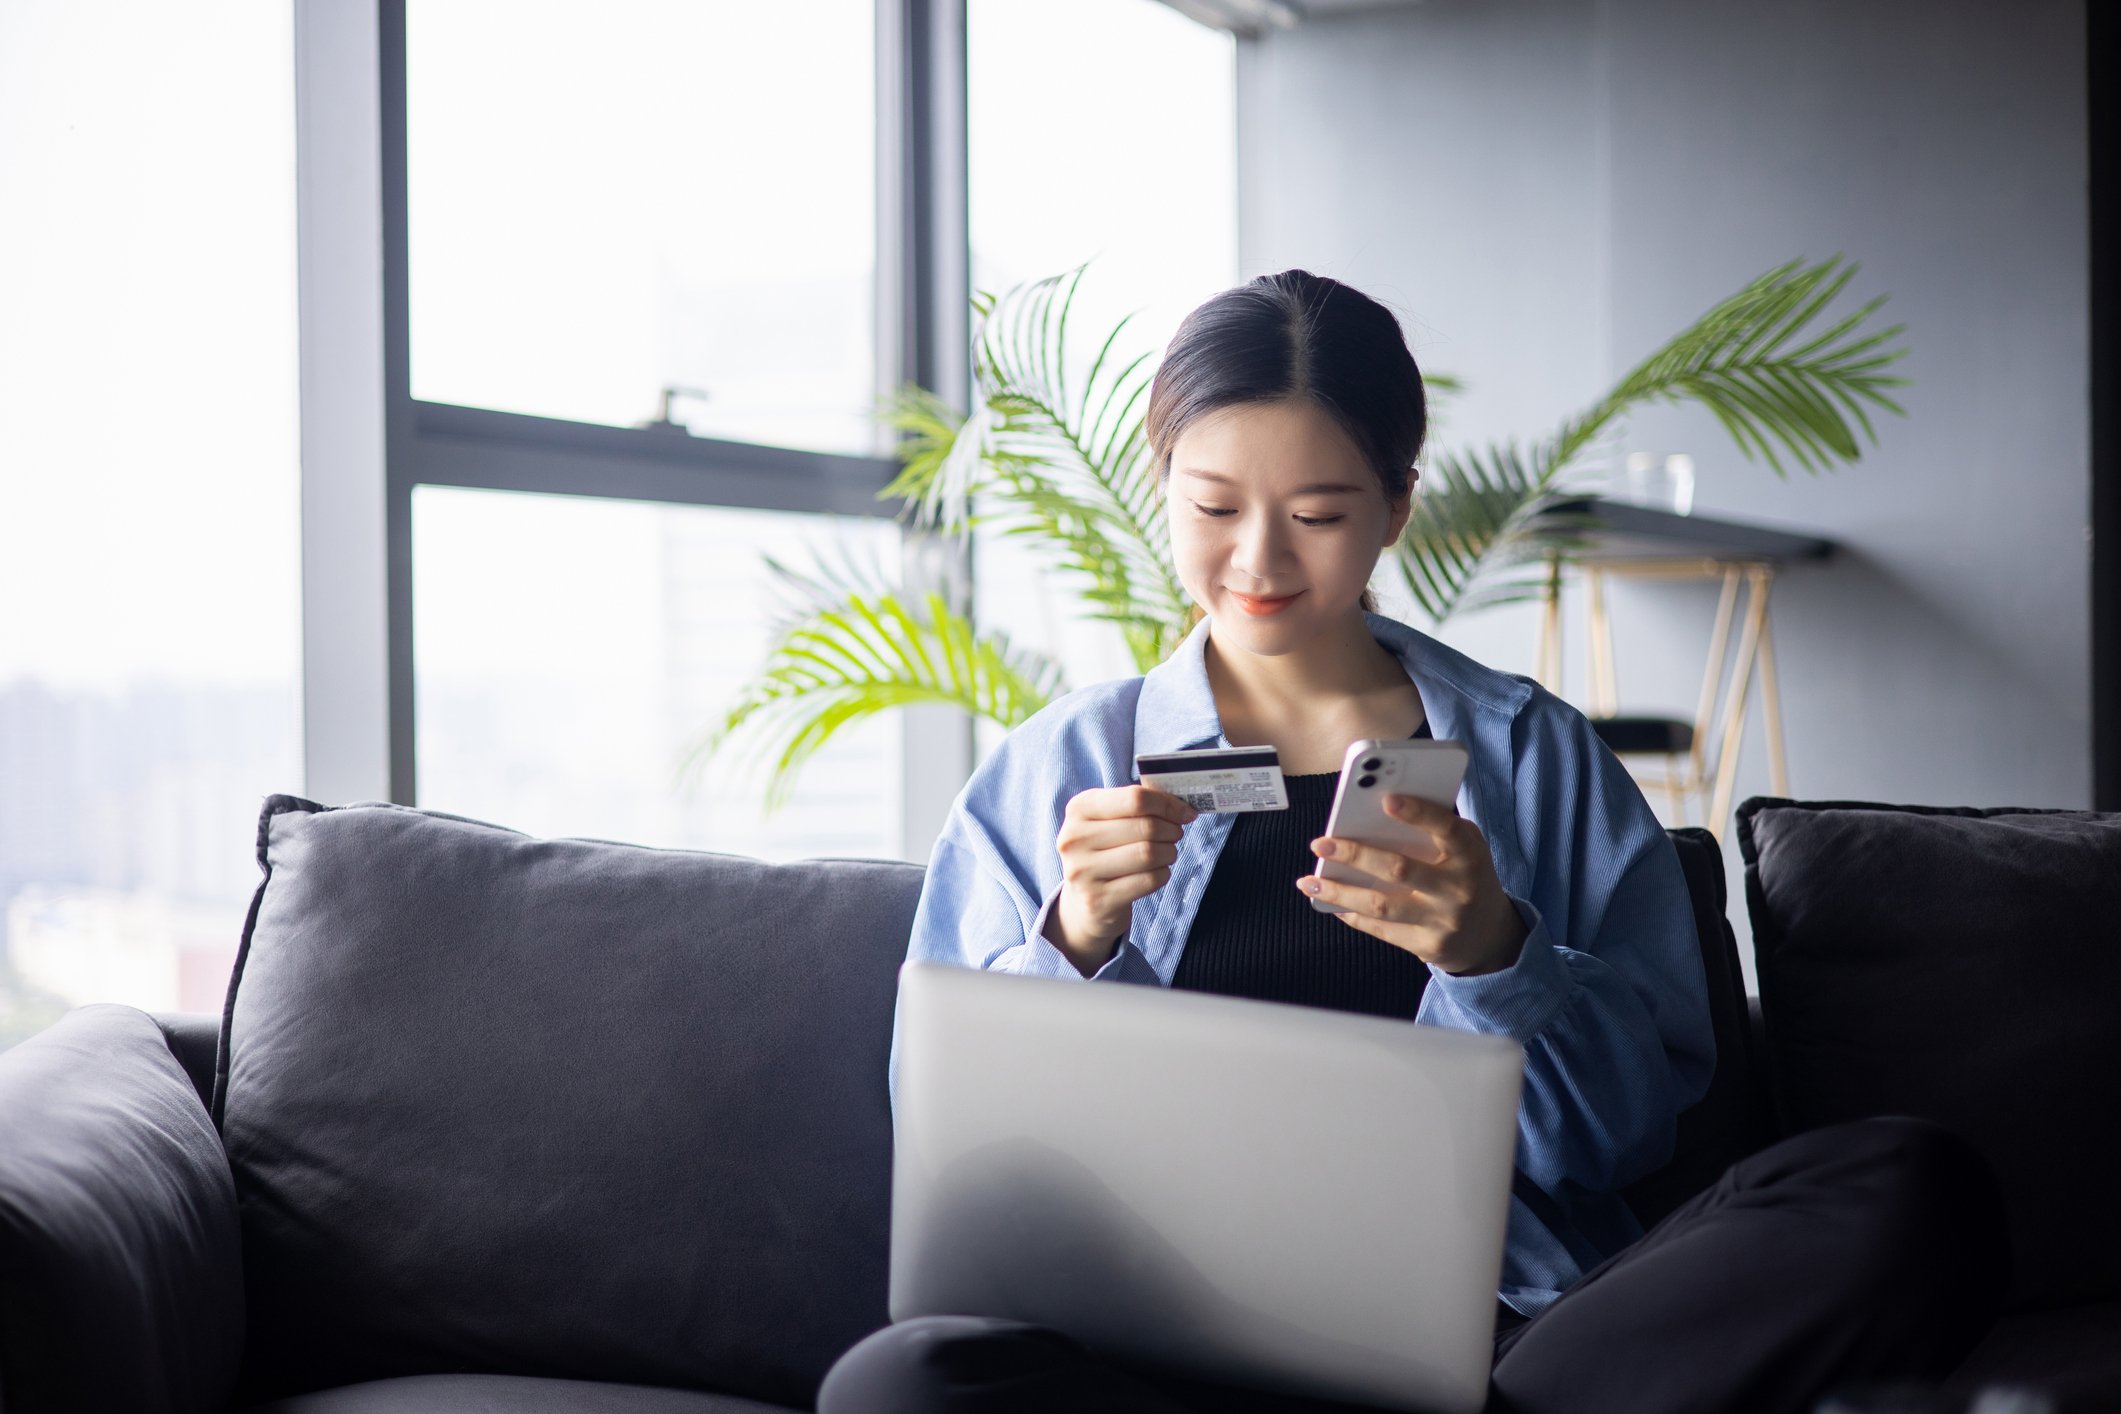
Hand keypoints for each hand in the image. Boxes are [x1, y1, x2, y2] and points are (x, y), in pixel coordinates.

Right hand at [1047, 785, 1197, 973]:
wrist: (1082, 899)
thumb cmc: (1104, 850)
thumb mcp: (1110, 818)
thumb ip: (1141, 804)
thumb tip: (1182, 807)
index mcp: (1079, 808)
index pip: (1135, 799)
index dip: (1167, 805)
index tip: (1184, 812)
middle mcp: (1074, 839)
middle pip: (1145, 827)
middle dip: (1171, 830)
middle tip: (1175, 834)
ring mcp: (1082, 871)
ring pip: (1149, 854)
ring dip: (1169, 853)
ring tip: (1166, 853)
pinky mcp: (1097, 900)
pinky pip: (1148, 880)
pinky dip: (1162, 874)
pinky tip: (1155, 872)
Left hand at [1296, 794, 1526, 975]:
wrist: (1491, 936)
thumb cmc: (1465, 876)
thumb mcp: (1463, 850)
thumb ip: (1430, 832)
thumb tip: (1370, 817)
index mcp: (1469, 854)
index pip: (1446, 829)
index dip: (1418, 813)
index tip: (1386, 799)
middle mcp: (1458, 888)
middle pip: (1400, 869)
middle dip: (1355, 855)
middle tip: (1320, 844)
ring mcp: (1442, 920)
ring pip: (1381, 904)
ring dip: (1339, 893)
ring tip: (1308, 882)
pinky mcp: (1427, 945)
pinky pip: (1381, 929)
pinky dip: (1351, 914)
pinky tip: (1330, 902)